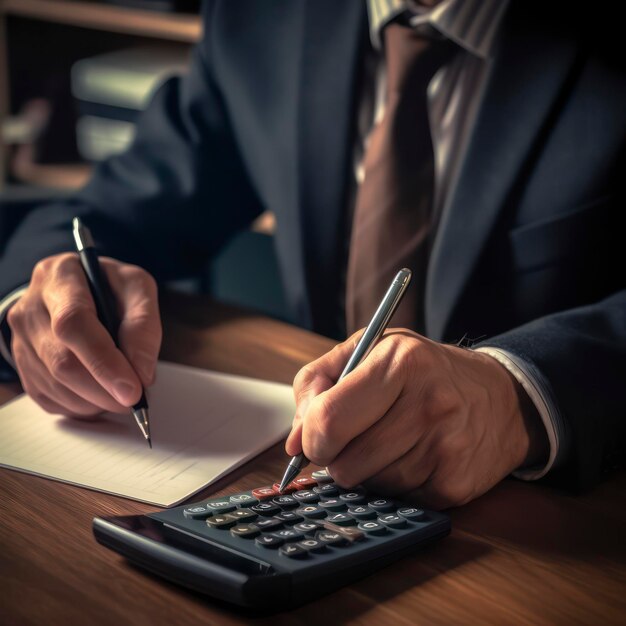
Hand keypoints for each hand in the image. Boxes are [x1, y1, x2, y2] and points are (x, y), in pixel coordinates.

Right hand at [7, 253, 161, 416]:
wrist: (78, 290)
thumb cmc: (109, 287)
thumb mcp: (136, 287)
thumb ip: (144, 323)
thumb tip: (141, 371)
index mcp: (60, 277)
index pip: (74, 323)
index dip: (104, 361)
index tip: (132, 389)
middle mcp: (32, 307)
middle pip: (62, 361)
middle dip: (104, 389)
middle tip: (134, 398)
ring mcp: (21, 339)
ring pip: (56, 385)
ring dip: (95, 400)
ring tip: (120, 393)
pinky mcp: (23, 365)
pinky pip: (50, 398)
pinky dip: (82, 405)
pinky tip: (100, 394)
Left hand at [286, 329, 546, 508]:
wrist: (501, 397)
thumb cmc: (423, 370)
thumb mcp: (370, 349)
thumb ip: (317, 383)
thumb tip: (293, 443)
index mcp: (401, 361)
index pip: (329, 420)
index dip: (311, 438)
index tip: (315, 438)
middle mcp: (428, 403)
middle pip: (344, 464)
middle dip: (337, 458)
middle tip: (354, 439)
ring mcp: (446, 447)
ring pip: (369, 485)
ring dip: (369, 471)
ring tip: (392, 441)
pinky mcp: (456, 484)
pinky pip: (397, 500)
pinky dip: (396, 484)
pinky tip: (414, 457)